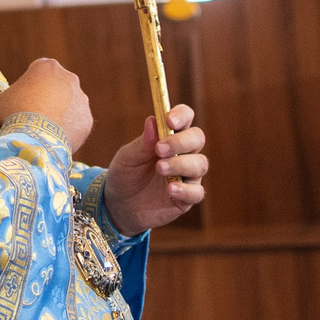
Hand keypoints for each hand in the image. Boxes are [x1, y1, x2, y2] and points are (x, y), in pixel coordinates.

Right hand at [0, 57, 91, 153]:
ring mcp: (81, 99)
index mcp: (48, 67)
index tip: (25, 98)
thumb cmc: (16, 112)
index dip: (32, 85)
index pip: (40, 71)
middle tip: (37, 113)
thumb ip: (19, 91)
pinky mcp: (87, 119)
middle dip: (51, 97)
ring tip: (45, 129)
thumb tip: (21, 97)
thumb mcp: (7, 95)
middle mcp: (69, 78)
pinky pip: (76, 123)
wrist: (35, 136)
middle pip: (59, 86)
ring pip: (70, 105)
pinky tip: (54, 138)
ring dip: (61, 113)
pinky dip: (67, 129)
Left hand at [103, 104, 207, 234]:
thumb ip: (142, 143)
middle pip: (197, 138)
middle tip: (160, 149)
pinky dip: (185, 190)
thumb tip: (152, 121)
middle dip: (180, 142)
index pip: (185, 118)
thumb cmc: (125, 174)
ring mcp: (188, 175)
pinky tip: (170, 189)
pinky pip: (196, 192)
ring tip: (160, 168)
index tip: (169, 120)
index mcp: (169, 136)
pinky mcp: (187, 197)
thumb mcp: (127, 157)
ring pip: (199, 164)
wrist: (119, 205)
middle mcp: (184, 153)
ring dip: (180, 164)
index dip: (182, 115)